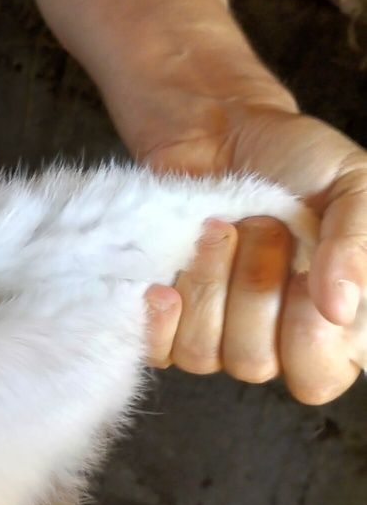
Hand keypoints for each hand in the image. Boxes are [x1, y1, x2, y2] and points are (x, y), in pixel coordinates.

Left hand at [141, 106, 366, 403]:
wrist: (223, 127)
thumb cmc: (297, 159)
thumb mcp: (352, 186)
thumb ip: (357, 245)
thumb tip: (340, 310)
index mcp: (334, 322)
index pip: (319, 377)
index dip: (306, 334)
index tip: (305, 270)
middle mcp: (276, 336)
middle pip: (256, 363)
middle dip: (254, 289)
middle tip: (262, 229)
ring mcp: (217, 330)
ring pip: (203, 354)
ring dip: (209, 285)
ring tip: (219, 229)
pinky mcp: (167, 319)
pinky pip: (157, 349)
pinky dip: (160, 314)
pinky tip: (166, 279)